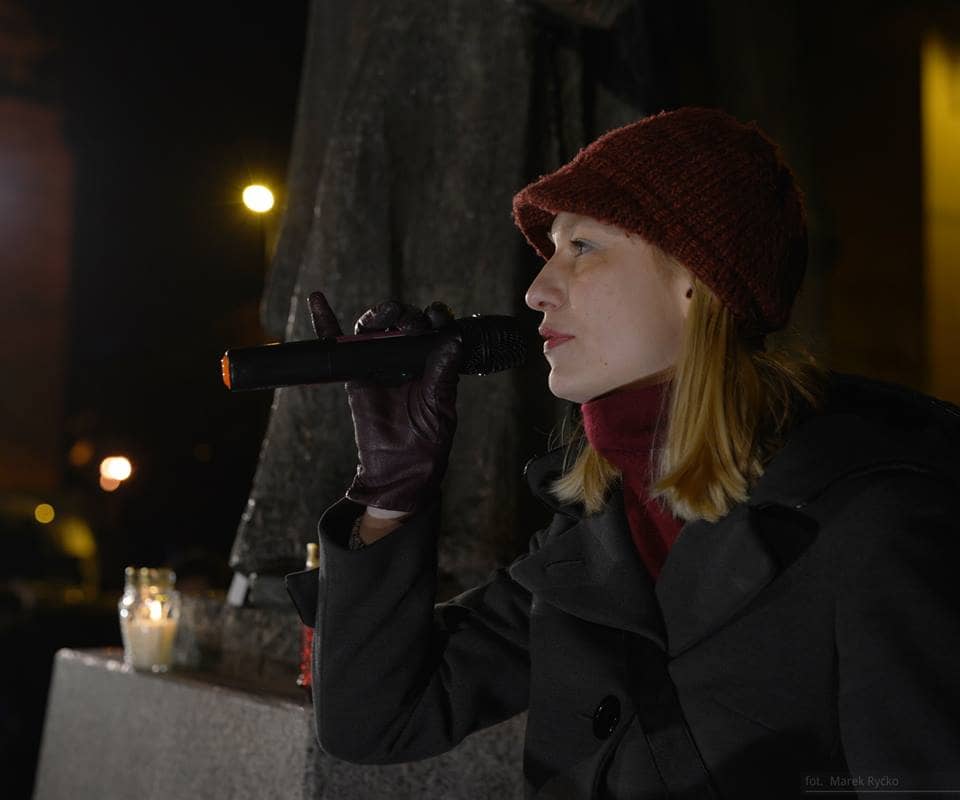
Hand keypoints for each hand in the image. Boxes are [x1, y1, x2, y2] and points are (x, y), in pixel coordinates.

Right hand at [308, 290, 462, 513]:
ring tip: (386, 315)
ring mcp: (379, 363)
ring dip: (380, 314)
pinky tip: (317, 300)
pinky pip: (338, 346)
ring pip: (375, 328)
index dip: (436, 317)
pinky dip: (325, 322)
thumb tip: (453, 341)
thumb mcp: (440, 407)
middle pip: (402, 322)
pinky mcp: (355, 374)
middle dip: (407, 316)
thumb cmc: (427, 441)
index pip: (434, 328)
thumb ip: (443, 375)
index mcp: (432, 362)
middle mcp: (406, 358)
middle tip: (411, 325)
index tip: (438, 318)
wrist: (400, 469)